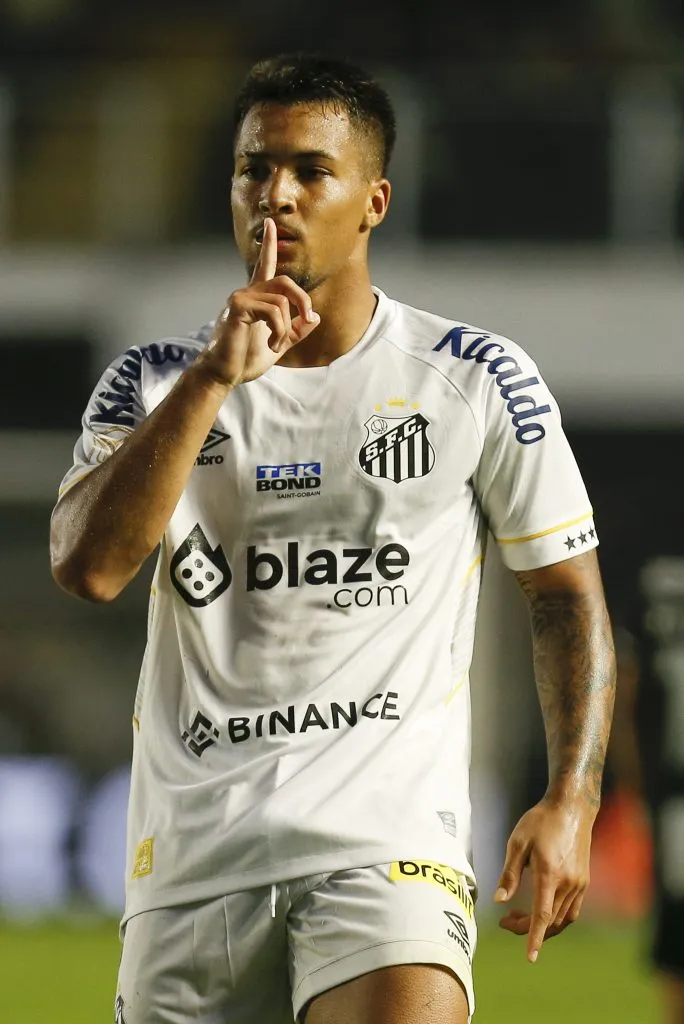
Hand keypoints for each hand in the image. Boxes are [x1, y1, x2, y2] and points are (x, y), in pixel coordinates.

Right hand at [199, 217, 319, 387]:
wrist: (223, 374)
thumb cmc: (245, 360)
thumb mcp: (279, 345)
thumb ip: (295, 331)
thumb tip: (315, 317)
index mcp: (256, 299)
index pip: (264, 266)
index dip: (269, 245)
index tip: (271, 223)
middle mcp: (247, 293)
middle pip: (285, 282)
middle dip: (303, 300)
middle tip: (307, 319)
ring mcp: (240, 298)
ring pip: (281, 300)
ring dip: (286, 327)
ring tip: (276, 344)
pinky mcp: (238, 307)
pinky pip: (273, 310)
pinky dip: (279, 330)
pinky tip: (271, 345)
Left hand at [494, 796, 594, 962]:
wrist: (571, 808)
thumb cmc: (540, 822)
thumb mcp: (518, 843)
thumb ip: (510, 873)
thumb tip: (500, 900)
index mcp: (549, 874)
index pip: (542, 915)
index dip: (533, 937)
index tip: (529, 957)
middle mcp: (568, 883)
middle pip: (550, 921)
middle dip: (527, 929)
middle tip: (506, 922)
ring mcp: (579, 884)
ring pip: (562, 919)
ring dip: (542, 924)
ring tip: (519, 915)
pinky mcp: (583, 881)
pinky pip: (572, 909)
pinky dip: (557, 917)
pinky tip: (542, 908)